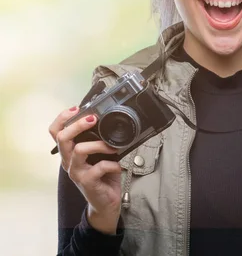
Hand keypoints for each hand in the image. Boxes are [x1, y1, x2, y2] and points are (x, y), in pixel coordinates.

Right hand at [49, 107, 121, 233]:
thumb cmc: (103, 176)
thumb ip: (98, 141)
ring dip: (99, 144)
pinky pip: (98, 167)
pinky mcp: (88, 182)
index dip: (62, 119)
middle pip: (62, 138)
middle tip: (93, 119)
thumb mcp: (99, 155)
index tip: (75, 108)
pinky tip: (118, 166)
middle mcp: (69, 162)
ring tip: (113, 147)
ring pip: (79, 150)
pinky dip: (112, 164)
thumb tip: (109, 122)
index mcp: (70, 153)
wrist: (106, 202)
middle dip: (77, 124)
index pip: (56, 133)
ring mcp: (77, 173)